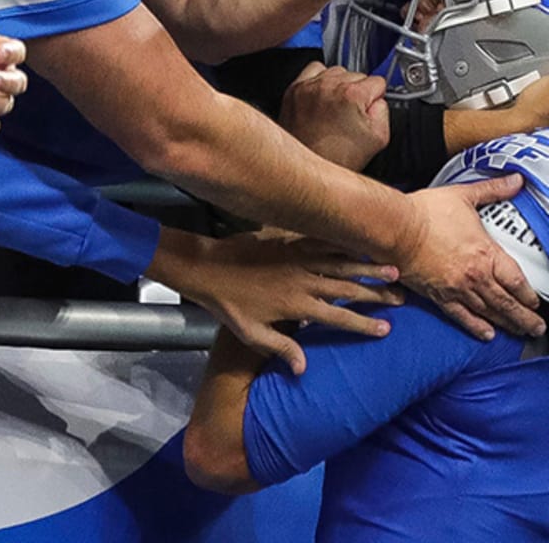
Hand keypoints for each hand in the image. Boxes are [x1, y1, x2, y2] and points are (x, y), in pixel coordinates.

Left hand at [163, 229, 401, 375]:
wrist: (208, 267)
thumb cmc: (229, 304)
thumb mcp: (252, 333)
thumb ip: (281, 348)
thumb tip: (304, 370)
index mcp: (297, 306)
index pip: (339, 317)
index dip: (364, 324)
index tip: (388, 329)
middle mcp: (303, 281)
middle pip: (348, 288)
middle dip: (377, 294)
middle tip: (403, 298)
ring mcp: (296, 258)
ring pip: (340, 262)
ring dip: (367, 265)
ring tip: (393, 268)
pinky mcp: (287, 242)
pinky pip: (319, 241)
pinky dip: (340, 241)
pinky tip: (356, 240)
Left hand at [280, 62, 388, 170]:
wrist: (308, 168)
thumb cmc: (339, 158)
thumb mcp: (379, 138)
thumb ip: (384, 110)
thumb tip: (378, 98)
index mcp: (352, 95)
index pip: (377, 81)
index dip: (376, 97)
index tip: (369, 109)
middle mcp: (328, 85)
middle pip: (356, 75)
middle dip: (358, 92)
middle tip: (352, 114)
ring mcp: (308, 86)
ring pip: (335, 71)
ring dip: (340, 85)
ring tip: (337, 108)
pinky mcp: (294, 90)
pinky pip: (312, 70)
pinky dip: (320, 79)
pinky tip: (323, 97)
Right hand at [398, 177, 545, 339]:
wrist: (393, 228)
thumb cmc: (424, 213)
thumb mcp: (462, 196)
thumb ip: (492, 190)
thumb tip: (516, 181)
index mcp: (485, 254)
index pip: (517, 282)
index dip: (530, 295)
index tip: (536, 301)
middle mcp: (475, 276)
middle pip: (508, 303)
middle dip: (525, 317)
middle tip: (537, 327)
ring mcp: (457, 288)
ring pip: (489, 312)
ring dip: (508, 324)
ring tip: (520, 332)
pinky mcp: (438, 295)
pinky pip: (462, 316)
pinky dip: (476, 326)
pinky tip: (486, 333)